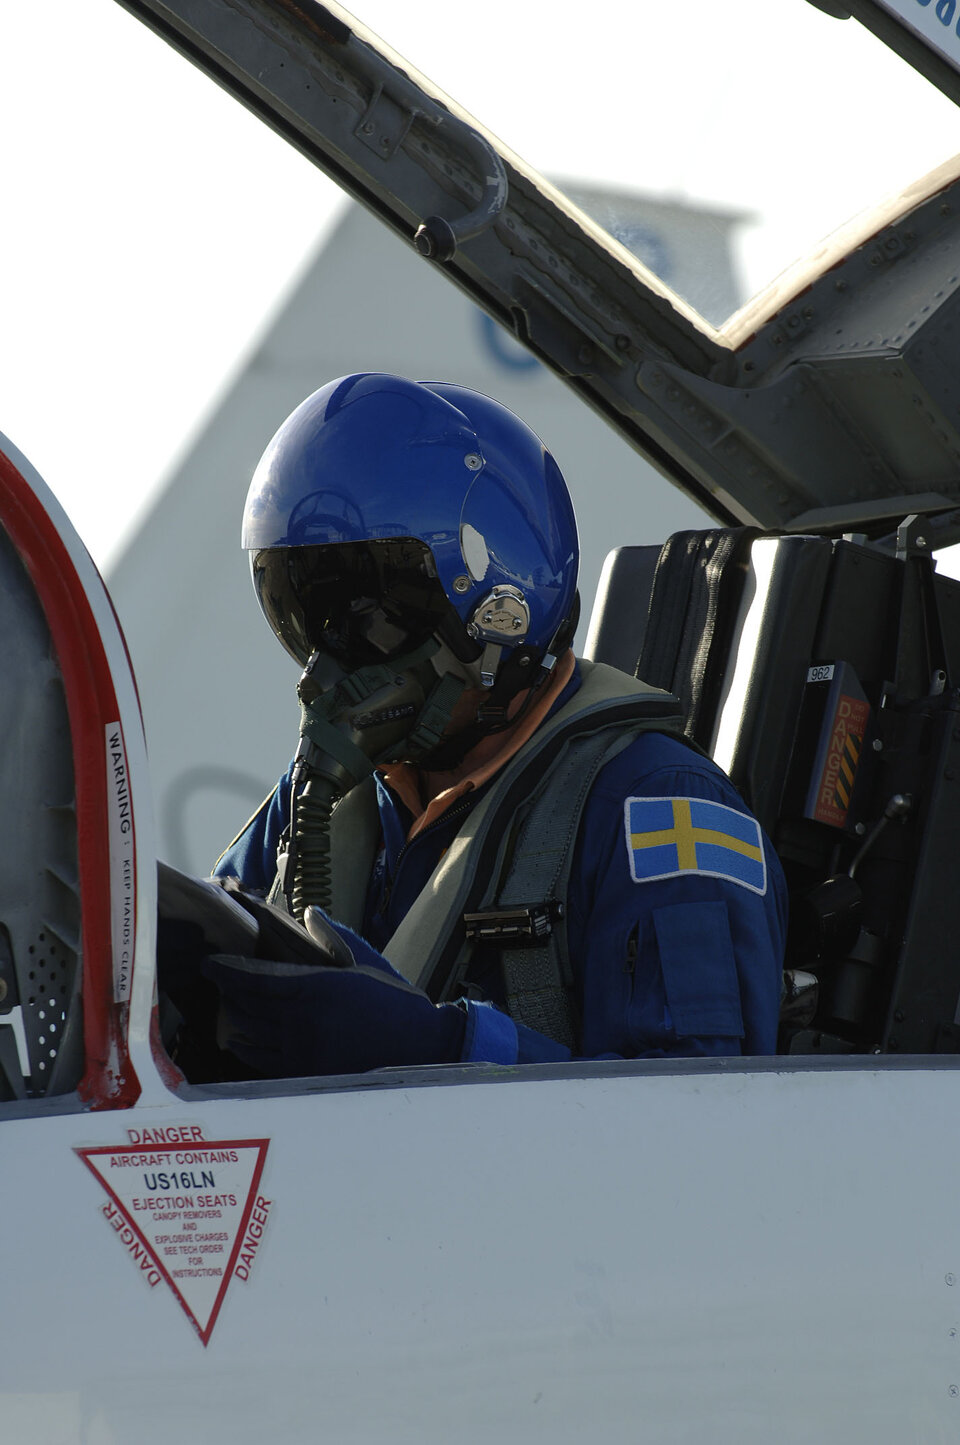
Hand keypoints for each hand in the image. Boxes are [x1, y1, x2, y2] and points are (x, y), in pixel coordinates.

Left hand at [201, 955, 465, 1077]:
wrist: (419, 1047)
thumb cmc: (393, 1001)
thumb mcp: (365, 962)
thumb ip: (334, 936)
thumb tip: (309, 914)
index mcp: (317, 987)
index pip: (256, 979)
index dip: (227, 972)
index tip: (210, 964)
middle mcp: (303, 1020)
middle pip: (248, 1006)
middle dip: (227, 992)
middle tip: (214, 980)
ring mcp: (302, 1050)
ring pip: (252, 1034)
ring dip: (234, 1019)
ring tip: (226, 1006)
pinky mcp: (305, 1074)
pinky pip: (262, 1061)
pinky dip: (247, 1048)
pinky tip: (239, 1039)